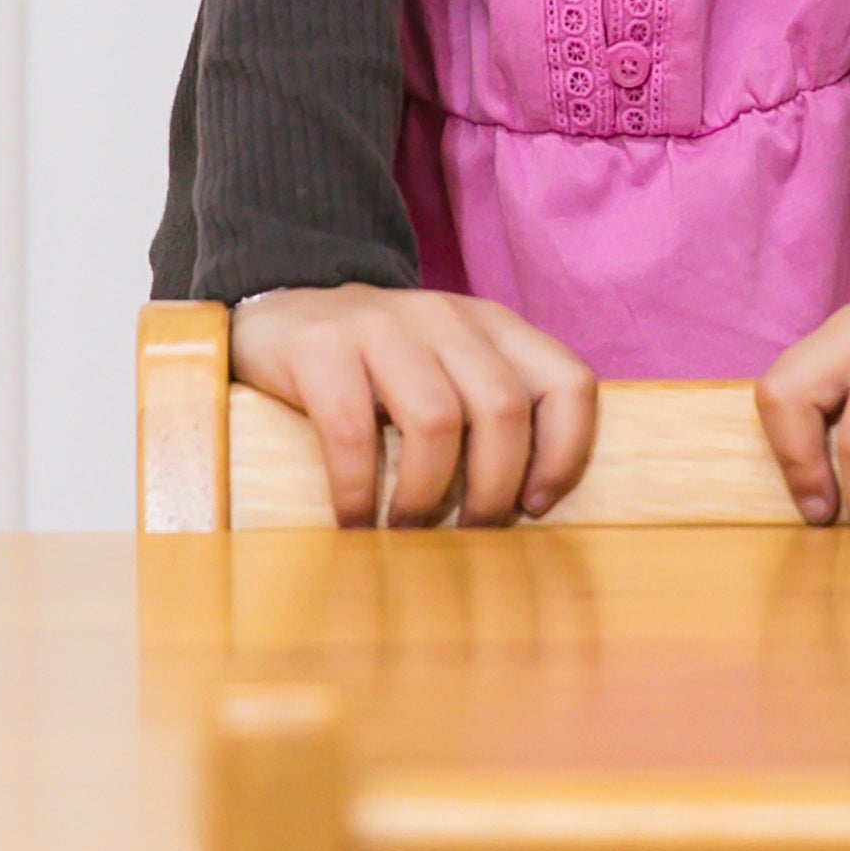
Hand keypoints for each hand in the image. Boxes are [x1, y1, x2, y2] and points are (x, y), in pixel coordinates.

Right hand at [231, 286, 600, 527]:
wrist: (281, 316)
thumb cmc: (380, 370)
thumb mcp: (450, 371)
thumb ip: (490, 412)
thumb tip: (529, 511)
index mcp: (493, 325)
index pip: (568, 382)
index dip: (565, 452)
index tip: (536, 505)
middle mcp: (446, 316)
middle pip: (502, 410)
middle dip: (492, 489)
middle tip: (468, 534)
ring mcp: (381, 324)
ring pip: (435, 421)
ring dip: (426, 495)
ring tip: (410, 531)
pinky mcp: (320, 345)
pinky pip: (352, 431)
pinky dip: (359, 490)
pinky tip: (356, 520)